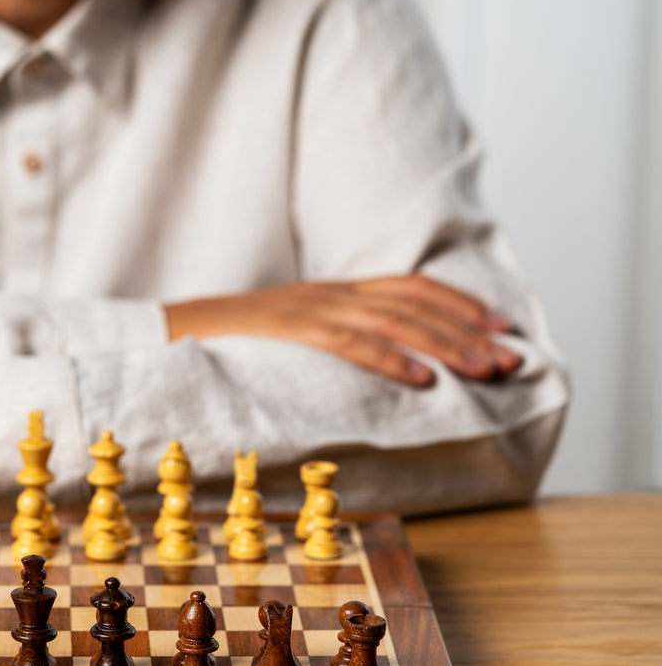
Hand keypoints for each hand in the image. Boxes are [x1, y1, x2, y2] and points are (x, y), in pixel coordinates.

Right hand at [164, 275, 521, 384]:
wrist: (157, 336)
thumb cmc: (221, 349)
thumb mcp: (283, 343)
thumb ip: (326, 347)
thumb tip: (373, 374)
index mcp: (326, 294)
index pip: (407, 287)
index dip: (458, 305)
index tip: (500, 330)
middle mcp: (322, 294)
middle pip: (410, 304)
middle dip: (466, 331)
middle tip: (509, 360)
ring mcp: (301, 309)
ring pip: (389, 320)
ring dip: (443, 345)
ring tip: (484, 369)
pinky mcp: (280, 331)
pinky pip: (343, 342)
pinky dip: (386, 357)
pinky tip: (421, 378)